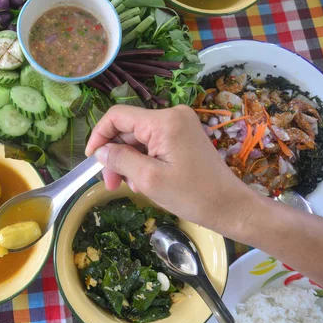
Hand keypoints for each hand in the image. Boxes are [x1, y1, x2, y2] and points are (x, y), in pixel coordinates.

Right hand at [85, 104, 259, 230]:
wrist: (230, 206)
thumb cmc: (192, 195)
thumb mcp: (149, 179)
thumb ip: (120, 159)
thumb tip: (100, 151)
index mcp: (164, 121)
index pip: (118, 116)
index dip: (99, 135)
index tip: (92, 160)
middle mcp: (172, 115)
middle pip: (128, 128)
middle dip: (115, 155)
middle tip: (111, 184)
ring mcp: (179, 125)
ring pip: (138, 138)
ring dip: (128, 161)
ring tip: (130, 187)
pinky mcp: (183, 136)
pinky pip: (152, 143)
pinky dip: (143, 161)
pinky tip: (144, 181)